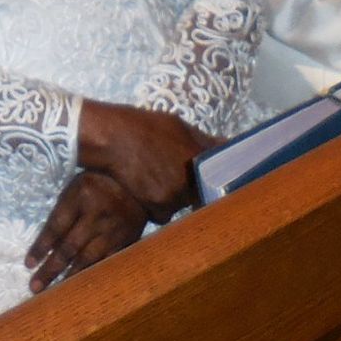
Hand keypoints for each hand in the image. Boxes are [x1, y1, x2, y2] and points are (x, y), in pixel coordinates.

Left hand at [25, 171, 146, 292]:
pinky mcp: (126, 242)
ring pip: (88, 259)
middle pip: (70, 246)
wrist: (136, 186)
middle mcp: (97, 214)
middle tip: (34, 287)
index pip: (57, 225)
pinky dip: (93, 277)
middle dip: (51, 268)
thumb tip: (48, 246)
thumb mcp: (76, 186)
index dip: (42, 246)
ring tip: (54, 294)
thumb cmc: (96, 185)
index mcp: (81, 195)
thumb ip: (62, 210)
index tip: (28, 264)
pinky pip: (106, 263)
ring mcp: (113, 230)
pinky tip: (82, 289)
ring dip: (70, 278)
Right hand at [76, 100, 209, 222]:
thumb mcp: (178, 126)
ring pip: (181, 205)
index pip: (221, 177)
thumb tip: (228, 146)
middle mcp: (192, 178)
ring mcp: (176, 194)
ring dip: (173, 198)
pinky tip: (146, 190)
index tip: (214, 180)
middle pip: (200, 193)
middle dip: (191, 188)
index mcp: (200, 157)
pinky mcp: (159, 207)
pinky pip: (164, 214)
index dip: (217, 180)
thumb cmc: (144, 128)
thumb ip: (205, 140)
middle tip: (174, 176)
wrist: (111, 139)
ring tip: (156, 180)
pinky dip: (156, 207)